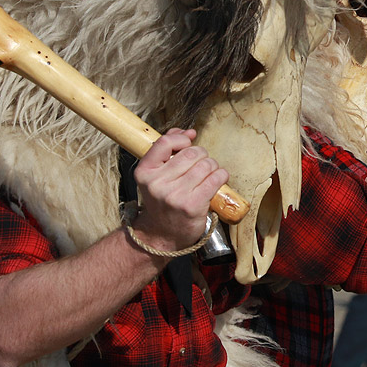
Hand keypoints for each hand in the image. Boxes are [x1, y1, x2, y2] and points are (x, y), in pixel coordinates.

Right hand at [132, 129, 228, 252]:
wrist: (161, 235)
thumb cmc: (162, 202)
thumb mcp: (156, 176)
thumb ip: (168, 149)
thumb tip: (189, 131)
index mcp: (145, 172)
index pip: (165, 142)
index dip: (181, 139)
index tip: (188, 142)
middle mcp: (157, 183)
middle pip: (191, 153)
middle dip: (201, 155)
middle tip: (201, 166)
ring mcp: (175, 195)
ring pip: (206, 164)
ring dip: (213, 167)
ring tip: (209, 175)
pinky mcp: (192, 205)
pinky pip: (215, 179)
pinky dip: (222, 176)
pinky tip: (218, 180)